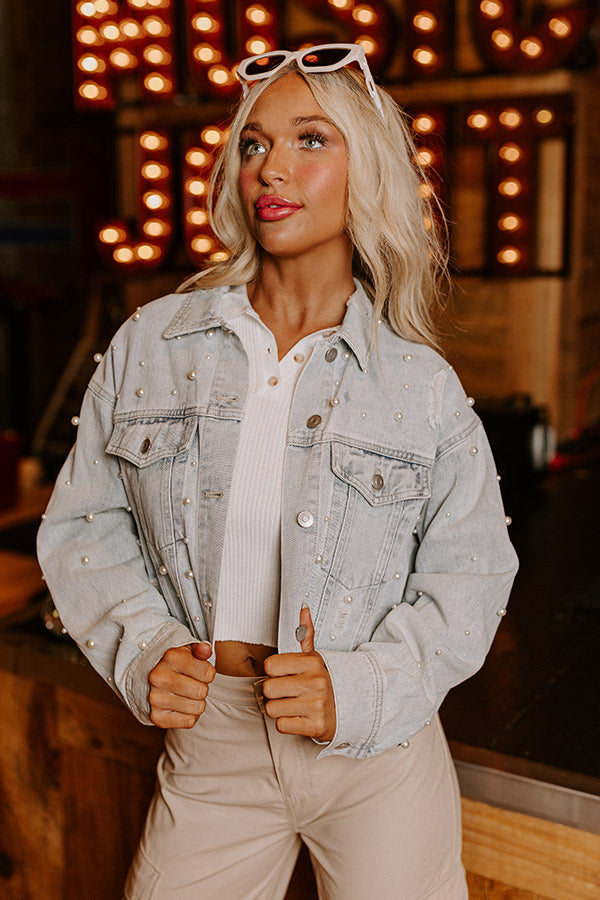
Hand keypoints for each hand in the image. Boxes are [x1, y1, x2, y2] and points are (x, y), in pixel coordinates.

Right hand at [148, 642, 214, 728]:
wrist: (153, 678)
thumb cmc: (178, 664)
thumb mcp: (189, 652)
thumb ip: (200, 650)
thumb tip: (205, 649)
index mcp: (170, 658)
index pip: (208, 673)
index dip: (209, 673)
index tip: (200, 671)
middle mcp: (159, 678)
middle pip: (202, 692)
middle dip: (202, 688)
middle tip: (192, 683)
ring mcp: (155, 698)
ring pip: (197, 708)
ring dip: (197, 702)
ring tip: (187, 694)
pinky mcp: (156, 717)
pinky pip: (189, 722)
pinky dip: (190, 715)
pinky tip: (181, 704)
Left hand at [262, 605, 335, 741]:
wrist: (351, 708)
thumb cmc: (325, 682)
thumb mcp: (316, 658)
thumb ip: (306, 635)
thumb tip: (304, 609)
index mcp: (311, 662)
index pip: (270, 665)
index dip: (273, 672)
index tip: (284, 675)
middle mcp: (314, 682)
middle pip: (268, 689)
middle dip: (273, 693)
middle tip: (287, 693)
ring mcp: (316, 704)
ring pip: (272, 708)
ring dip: (279, 710)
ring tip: (293, 705)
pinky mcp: (316, 725)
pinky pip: (282, 725)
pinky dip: (286, 723)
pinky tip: (298, 717)